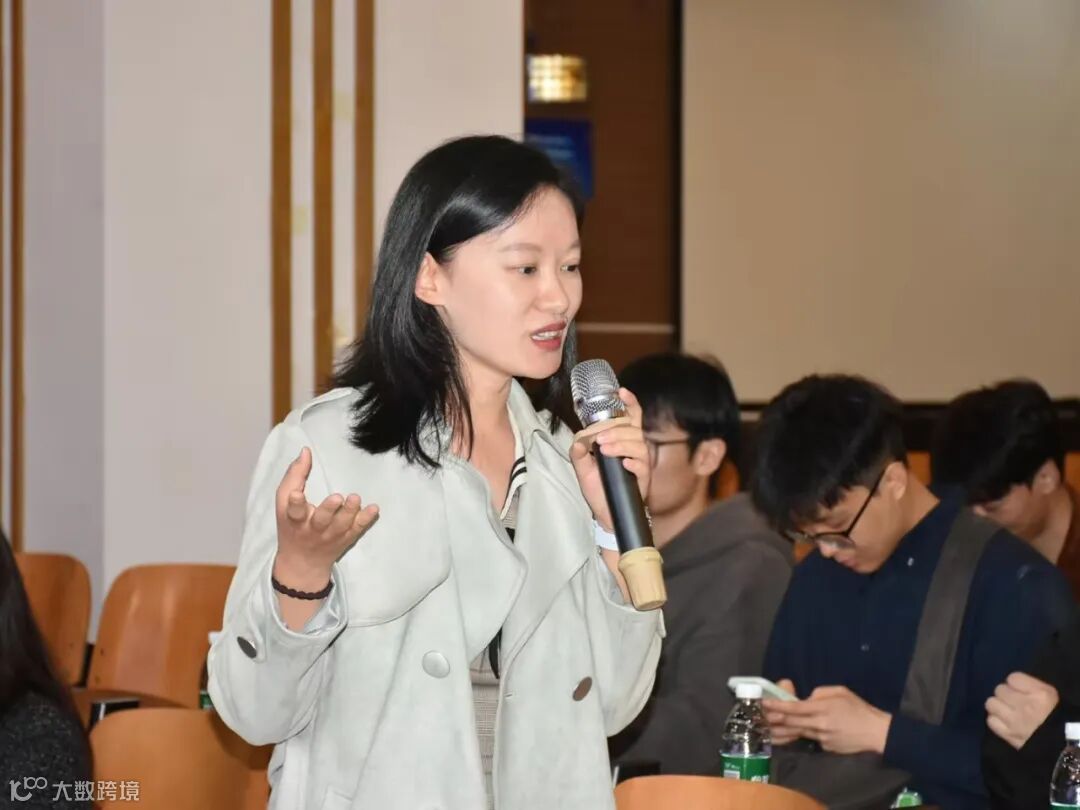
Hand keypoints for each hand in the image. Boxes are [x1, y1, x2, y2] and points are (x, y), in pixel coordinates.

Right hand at [273, 447, 378, 589]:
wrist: (303, 562)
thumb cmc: (292, 525)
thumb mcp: (284, 503)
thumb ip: (295, 476)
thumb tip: (306, 451)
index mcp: (294, 519)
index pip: (293, 511)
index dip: (295, 503)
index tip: (297, 494)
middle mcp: (312, 530)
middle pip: (321, 520)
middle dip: (328, 509)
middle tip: (337, 497)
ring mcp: (331, 536)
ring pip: (341, 526)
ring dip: (349, 512)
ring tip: (355, 498)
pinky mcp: (346, 539)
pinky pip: (357, 530)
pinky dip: (365, 520)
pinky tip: (374, 509)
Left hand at [569, 388, 650, 531]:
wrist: (606, 514)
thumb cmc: (598, 488)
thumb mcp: (582, 469)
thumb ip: (579, 453)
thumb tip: (578, 441)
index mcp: (623, 441)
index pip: (631, 417)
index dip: (630, 402)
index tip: (621, 391)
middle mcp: (635, 448)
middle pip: (633, 429)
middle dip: (615, 430)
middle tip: (599, 439)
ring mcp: (640, 463)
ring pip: (638, 445)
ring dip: (620, 444)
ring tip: (605, 450)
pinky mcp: (643, 479)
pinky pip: (642, 466)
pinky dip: (633, 463)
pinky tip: (624, 464)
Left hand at [767, 685, 890, 754]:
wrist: (876, 733)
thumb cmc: (859, 708)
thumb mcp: (841, 691)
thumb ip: (820, 693)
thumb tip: (808, 698)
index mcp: (822, 708)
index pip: (794, 708)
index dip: (777, 706)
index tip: (764, 704)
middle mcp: (819, 725)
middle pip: (791, 723)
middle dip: (774, 719)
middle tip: (759, 716)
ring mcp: (822, 738)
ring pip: (798, 733)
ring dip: (782, 731)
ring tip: (767, 728)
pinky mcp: (826, 748)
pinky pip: (811, 739)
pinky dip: (803, 735)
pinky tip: (792, 734)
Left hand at [986, 672, 1058, 749]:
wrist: (1062, 744)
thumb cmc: (1055, 715)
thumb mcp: (1049, 694)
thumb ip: (1030, 686)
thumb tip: (1011, 682)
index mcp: (1040, 694)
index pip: (1013, 678)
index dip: (1015, 683)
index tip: (1019, 689)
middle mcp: (1025, 705)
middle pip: (999, 689)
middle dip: (1005, 694)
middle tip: (1012, 701)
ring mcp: (1015, 721)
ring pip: (991, 703)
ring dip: (997, 706)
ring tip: (1006, 711)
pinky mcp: (1008, 735)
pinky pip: (991, 721)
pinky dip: (996, 721)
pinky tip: (1004, 722)